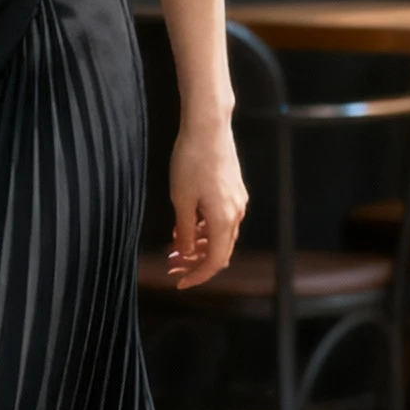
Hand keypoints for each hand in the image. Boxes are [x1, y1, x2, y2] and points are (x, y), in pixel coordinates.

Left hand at [167, 121, 246, 289]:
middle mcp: (235, 213)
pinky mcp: (233, 189)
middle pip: (219, 251)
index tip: (180, 282)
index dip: (197, 276)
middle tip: (172, 265)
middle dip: (196, 262)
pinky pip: (220, 218)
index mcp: (223, 220)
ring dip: (198, 244)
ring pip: (219, 235)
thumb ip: (183, 231)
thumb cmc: (191, 161)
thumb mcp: (180, 200)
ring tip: (174, 245)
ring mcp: (237, 201)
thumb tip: (184, 252)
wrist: (208, 127)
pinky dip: (203, 228)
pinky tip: (184, 224)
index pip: (214, 261)